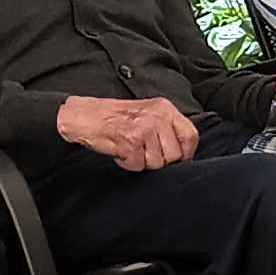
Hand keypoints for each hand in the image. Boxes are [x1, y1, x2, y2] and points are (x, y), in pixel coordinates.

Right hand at [56, 96, 201, 171]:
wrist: (85, 116)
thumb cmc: (114, 118)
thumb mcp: (148, 114)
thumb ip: (167, 128)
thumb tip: (183, 153)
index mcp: (165, 109)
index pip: (190, 136)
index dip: (185, 153)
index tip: (176, 158)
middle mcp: (157, 116)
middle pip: (174, 155)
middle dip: (159, 160)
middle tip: (142, 151)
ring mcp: (144, 128)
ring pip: (156, 163)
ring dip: (141, 162)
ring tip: (129, 148)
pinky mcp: (130, 141)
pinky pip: (137, 165)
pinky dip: (127, 163)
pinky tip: (120, 151)